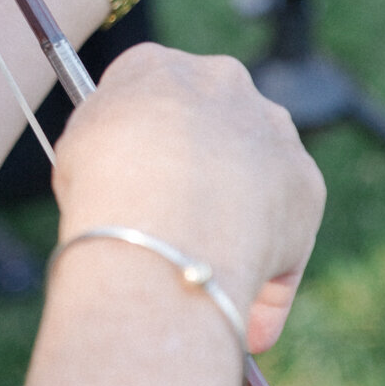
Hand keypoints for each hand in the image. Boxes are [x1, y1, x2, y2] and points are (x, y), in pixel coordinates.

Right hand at [54, 43, 325, 352]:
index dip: (139, 142)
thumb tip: (126, 177)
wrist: (159, 212)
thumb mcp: (78, 147)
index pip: (149, 93)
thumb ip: (109, 147)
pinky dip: (268, 279)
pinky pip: (284, 239)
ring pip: (254, 180)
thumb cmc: (101, 181)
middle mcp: (222, 82)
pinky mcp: (306, 183)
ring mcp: (270, 128)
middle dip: (198, 172)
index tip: (131, 180)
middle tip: (172, 229)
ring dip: (240, 225)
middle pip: (209, 127)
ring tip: (211, 285)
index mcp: (156, 65)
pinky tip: (247, 321)